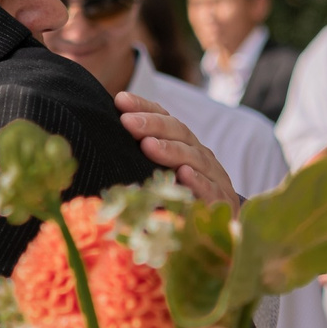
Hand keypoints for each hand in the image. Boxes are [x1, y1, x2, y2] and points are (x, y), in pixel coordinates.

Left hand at [113, 92, 239, 209]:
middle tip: (128, 122)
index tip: (120, 101)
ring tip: (148, 146)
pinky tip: (184, 175)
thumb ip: (140, 153)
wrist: (218, 227)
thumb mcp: (159, 172)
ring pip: (193, 158)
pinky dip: (198, 182)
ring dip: (171, 150)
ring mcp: (213, 176)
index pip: (164, 118)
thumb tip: (105, 135)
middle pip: (178, 133)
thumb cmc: (181, 195)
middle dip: (152, 125)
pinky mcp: (221, 200)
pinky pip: (211, 189)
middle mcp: (198, 154)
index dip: (143, 107)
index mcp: (183, 143)